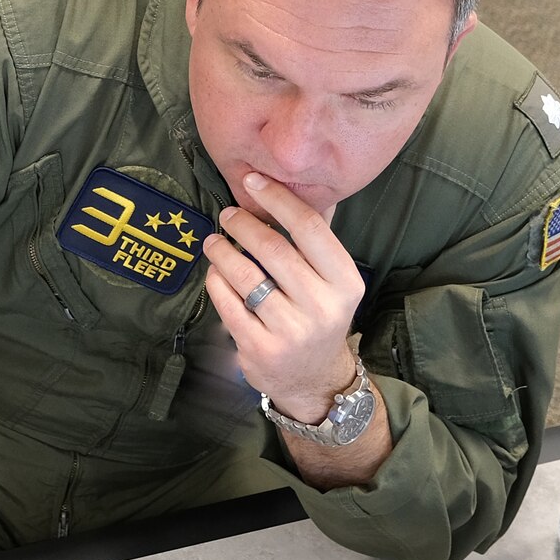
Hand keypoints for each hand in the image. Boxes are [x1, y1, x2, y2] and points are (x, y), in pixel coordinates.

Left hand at [203, 171, 364, 421]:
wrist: (314, 379)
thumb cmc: (318, 315)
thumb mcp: (332, 282)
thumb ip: (315, 239)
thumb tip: (297, 185)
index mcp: (345, 282)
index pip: (311, 228)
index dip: (278, 199)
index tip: (253, 180)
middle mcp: (324, 306)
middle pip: (274, 248)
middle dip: (243, 224)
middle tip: (227, 214)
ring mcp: (291, 330)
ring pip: (245, 275)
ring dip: (222, 250)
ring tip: (214, 240)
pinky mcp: (261, 348)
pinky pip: (227, 301)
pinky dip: (216, 279)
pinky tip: (215, 270)